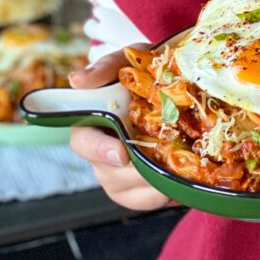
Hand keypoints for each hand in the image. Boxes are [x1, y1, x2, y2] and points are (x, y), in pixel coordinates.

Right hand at [68, 47, 172, 211]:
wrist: (173, 79)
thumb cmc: (143, 69)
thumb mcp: (128, 60)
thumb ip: (105, 68)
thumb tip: (77, 80)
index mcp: (93, 123)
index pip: (83, 143)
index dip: (100, 150)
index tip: (122, 153)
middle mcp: (103, 153)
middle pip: (111, 174)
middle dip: (138, 170)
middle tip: (165, 161)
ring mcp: (121, 173)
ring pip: (132, 190)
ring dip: (155, 182)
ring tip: (180, 169)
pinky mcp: (142, 186)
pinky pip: (149, 199)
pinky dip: (167, 192)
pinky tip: (182, 180)